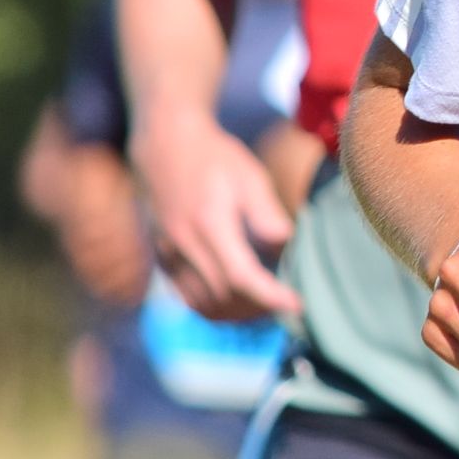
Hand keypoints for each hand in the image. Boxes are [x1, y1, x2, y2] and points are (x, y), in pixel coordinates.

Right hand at [132, 109, 298, 320]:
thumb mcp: (251, 177)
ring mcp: (168, 254)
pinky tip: (238, 300)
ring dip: (237, 314)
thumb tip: (285, 248)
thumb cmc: (215, 158)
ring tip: (266, 305)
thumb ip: (268, 216)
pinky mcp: (161, 258)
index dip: (270, 297)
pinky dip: (215, 307)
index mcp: (209, 223)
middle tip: (287, 302)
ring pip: (204, 304)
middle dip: (259, 307)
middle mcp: (184, 244)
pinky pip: (188, 297)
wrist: (166, 145)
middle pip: (224, 297)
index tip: (297, 304)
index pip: (241, 276)